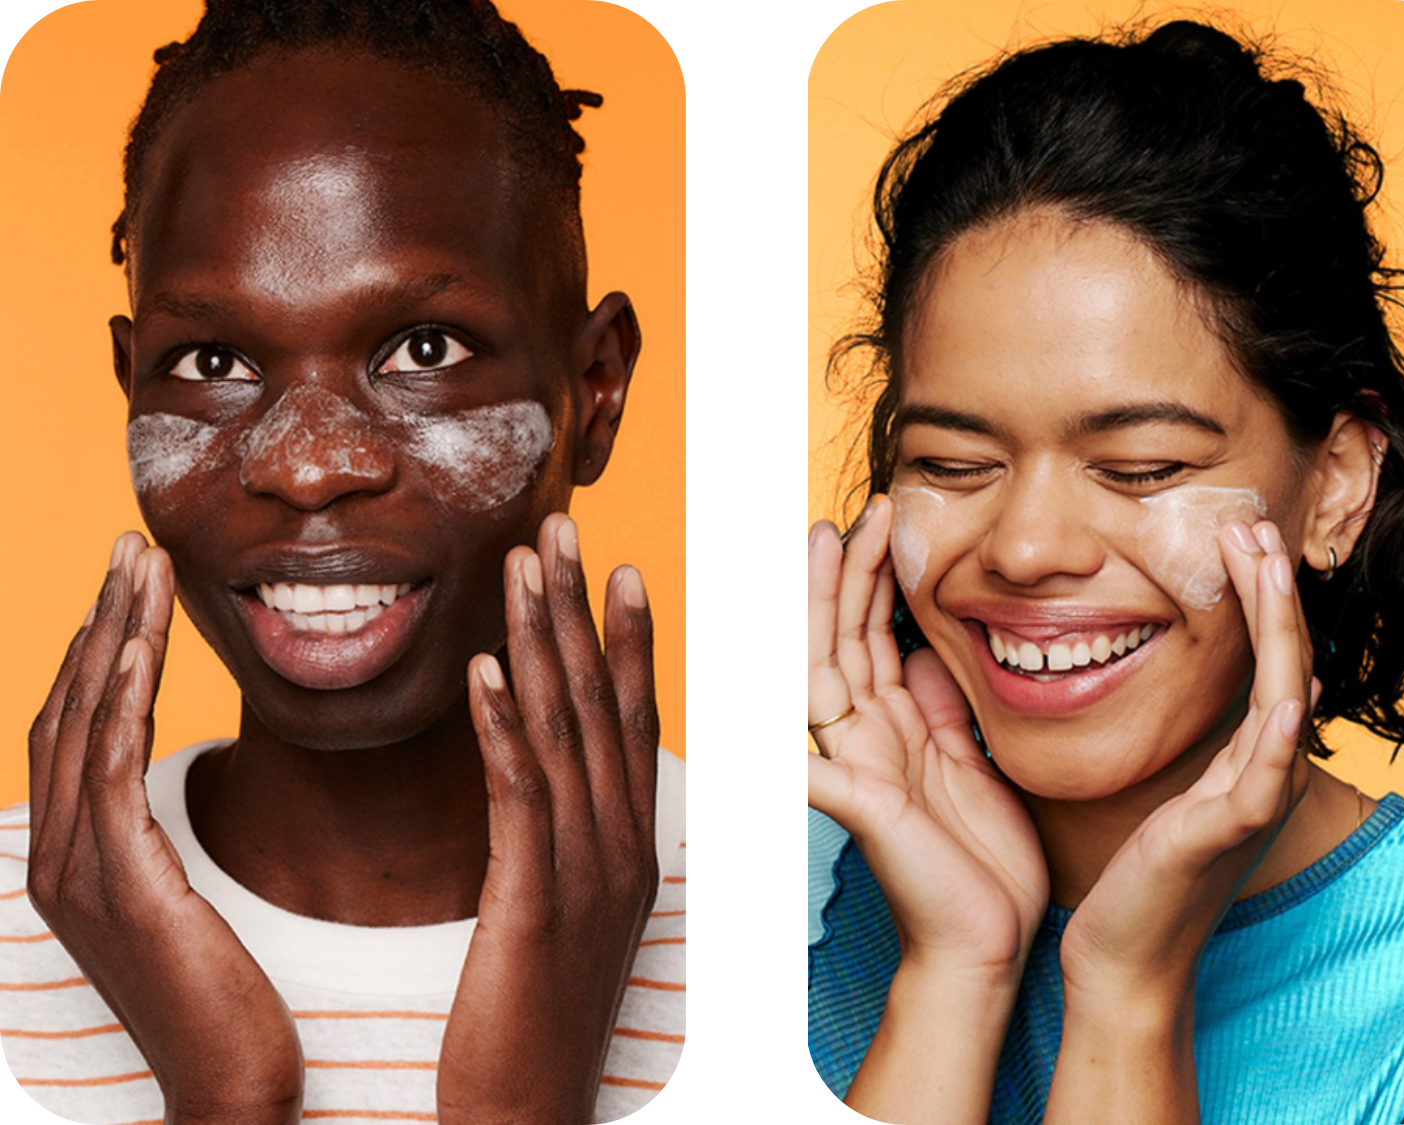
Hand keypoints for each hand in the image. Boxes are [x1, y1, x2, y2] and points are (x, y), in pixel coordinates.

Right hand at [25, 533, 303, 1115]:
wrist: (234, 1092)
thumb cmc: (235, 1008)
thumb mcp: (192, 914)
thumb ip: (172, 855)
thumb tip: (182, 811)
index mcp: (80, 862)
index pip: (79, 731)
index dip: (100, 651)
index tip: (133, 584)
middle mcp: (60, 860)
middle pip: (68, 710)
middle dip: (97, 620)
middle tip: (130, 543)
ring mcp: (79, 871)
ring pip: (83, 722)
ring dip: (108, 633)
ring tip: (138, 562)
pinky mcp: (119, 883)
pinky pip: (110, 767)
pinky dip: (119, 696)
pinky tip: (139, 641)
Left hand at [437, 514, 661, 1120]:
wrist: (528, 1116)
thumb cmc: (529, 1028)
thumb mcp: (559, 921)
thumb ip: (557, 850)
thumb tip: (543, 797)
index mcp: (632, 850)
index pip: (633, 722)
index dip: (624, 639)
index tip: (610, 568)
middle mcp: (623, 849)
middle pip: (605, 705)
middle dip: (581, 610)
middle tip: (562, 529)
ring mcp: (587, 874)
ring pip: (566, 733)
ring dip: (539, 641)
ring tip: (518, 568)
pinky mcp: (536, 902)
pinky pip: (520, 796)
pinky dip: (500, 728)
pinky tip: (477, 673)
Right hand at [805, 495, 1048, 981]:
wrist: (984, 941)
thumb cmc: (981, 862)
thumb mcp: (971, 760)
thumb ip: (942, 708)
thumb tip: (925, 652)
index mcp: (893, 730)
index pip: (870, 637)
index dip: (872, 579)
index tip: (882, 521)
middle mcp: (865, 744)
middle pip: (840, 640)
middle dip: (842, 574)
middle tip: (850, 514)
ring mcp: (857, 773)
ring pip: (824, 672)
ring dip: (822, 609)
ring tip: (823, 549)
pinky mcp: (864, 809)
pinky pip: (819, 768)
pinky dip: (802, 740)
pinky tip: (791, 694)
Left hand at [1057, 520, 1318, 1002]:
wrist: (1126, 957)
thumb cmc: (1143, 874)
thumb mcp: (1181, 787)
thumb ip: (1215, 739)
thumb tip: (1266, 689)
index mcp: (1254, 757)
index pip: (1271, 658)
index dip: (1264, 595)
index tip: (1244, 535)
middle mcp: (1267, 772)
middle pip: (1287, 661)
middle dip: (1275, 591)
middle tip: (1257, 524)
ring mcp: (1253, 803)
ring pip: (1284, 699)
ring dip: (1279, 629)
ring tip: (1266, 566)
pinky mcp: (1225, 835)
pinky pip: (1262, 777)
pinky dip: (1278, 733)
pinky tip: (1285, 693)